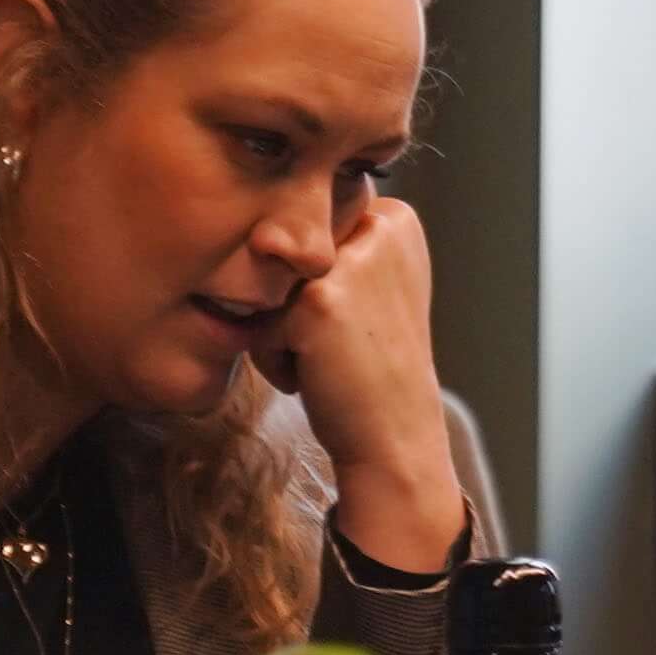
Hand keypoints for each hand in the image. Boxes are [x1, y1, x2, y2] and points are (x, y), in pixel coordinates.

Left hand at [264, 188, 464, 573]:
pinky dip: (275, 358)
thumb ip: (332, 248)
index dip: (321, 285)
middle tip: (347, 343)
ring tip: (331, 358)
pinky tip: (319, 375)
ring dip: (283, 332)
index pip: (311, 234)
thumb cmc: (374, 367)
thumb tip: (261, 235)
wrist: (396, 436)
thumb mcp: (371, 286)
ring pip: (270, 289)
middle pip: (289, 258)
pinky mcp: (318, 301)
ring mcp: (349, 264)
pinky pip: (259, 324)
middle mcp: (379, 228)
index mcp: (396, 218)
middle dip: (299, 306)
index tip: (361, 319)